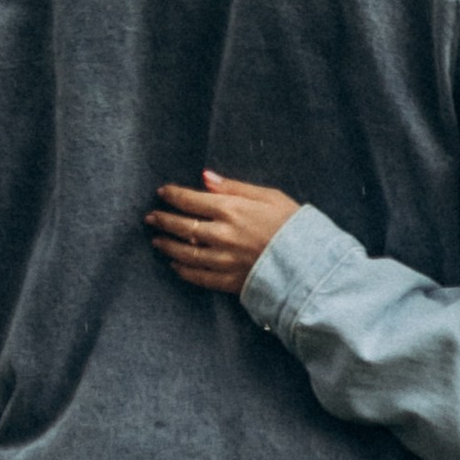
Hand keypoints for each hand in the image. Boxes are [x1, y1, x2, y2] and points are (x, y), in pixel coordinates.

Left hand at [147, 172, 299, 293]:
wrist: (309, 264)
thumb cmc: (292, 224)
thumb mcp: (268, 195)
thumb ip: (234, 187)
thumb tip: (206, 177)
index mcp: (231, 210)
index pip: (191, 200)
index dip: (173, 195)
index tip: (161, 192)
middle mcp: (222, 235)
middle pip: (183, 226)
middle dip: (163, 220)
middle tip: (150, 217)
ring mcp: (223, 261)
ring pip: (185, 253)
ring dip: (167, 246)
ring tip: (156, 241)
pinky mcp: (228, 282)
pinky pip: (198, 277)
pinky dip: (183, 271)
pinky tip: (175, 266)